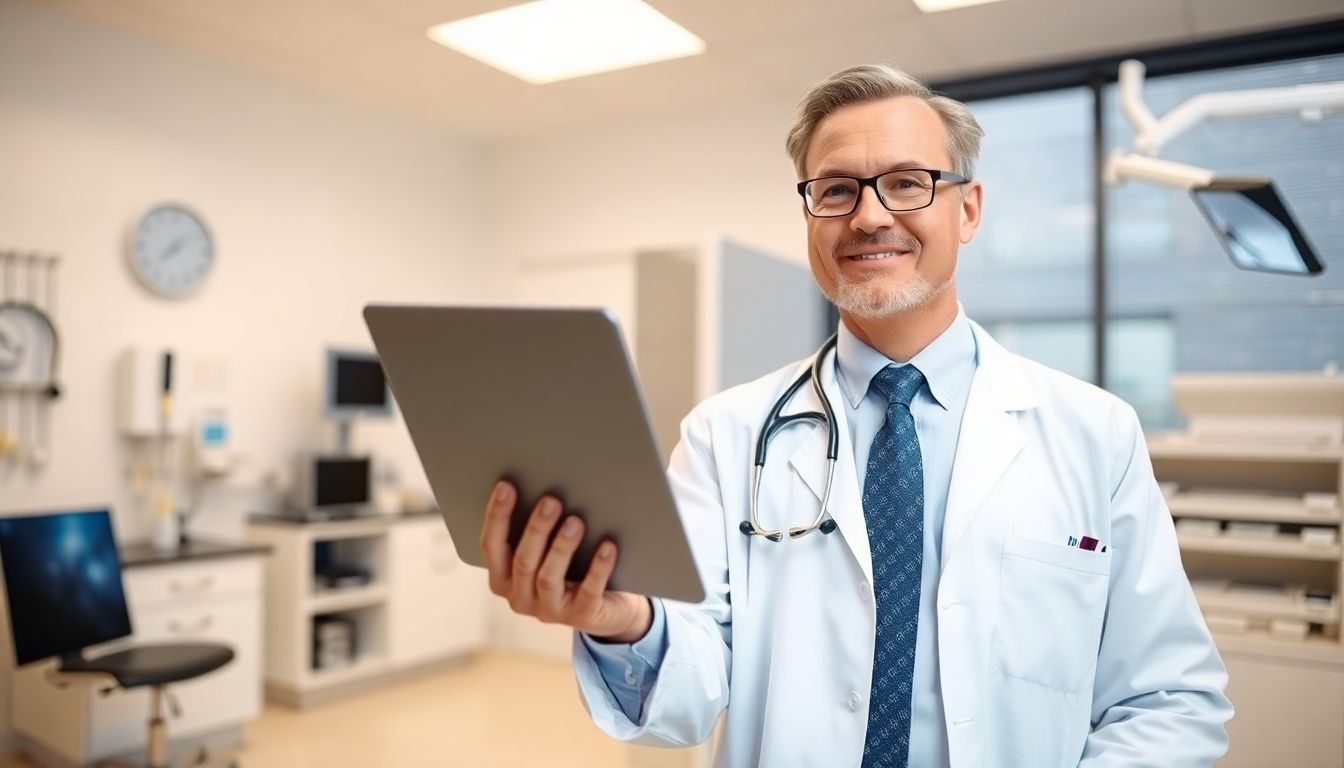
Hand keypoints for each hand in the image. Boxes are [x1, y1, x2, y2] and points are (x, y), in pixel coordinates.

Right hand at [480, 480, 652, 642]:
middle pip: (523, 561)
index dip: (496, 516)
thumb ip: (538, 528)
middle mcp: (520, 598)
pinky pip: (588, 591)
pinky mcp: (581, 616)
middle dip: (536, 529)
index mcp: (503, 578)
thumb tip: (543, 482)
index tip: (506, 485)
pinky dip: (598, 567)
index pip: (491, 546)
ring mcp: (550, 611)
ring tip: (576, 521)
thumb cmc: (572, 565)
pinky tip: (608, 546)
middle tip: (551, 500)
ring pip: (549, 577)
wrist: (609, 605)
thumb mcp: (548, 549)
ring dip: (562, 547)